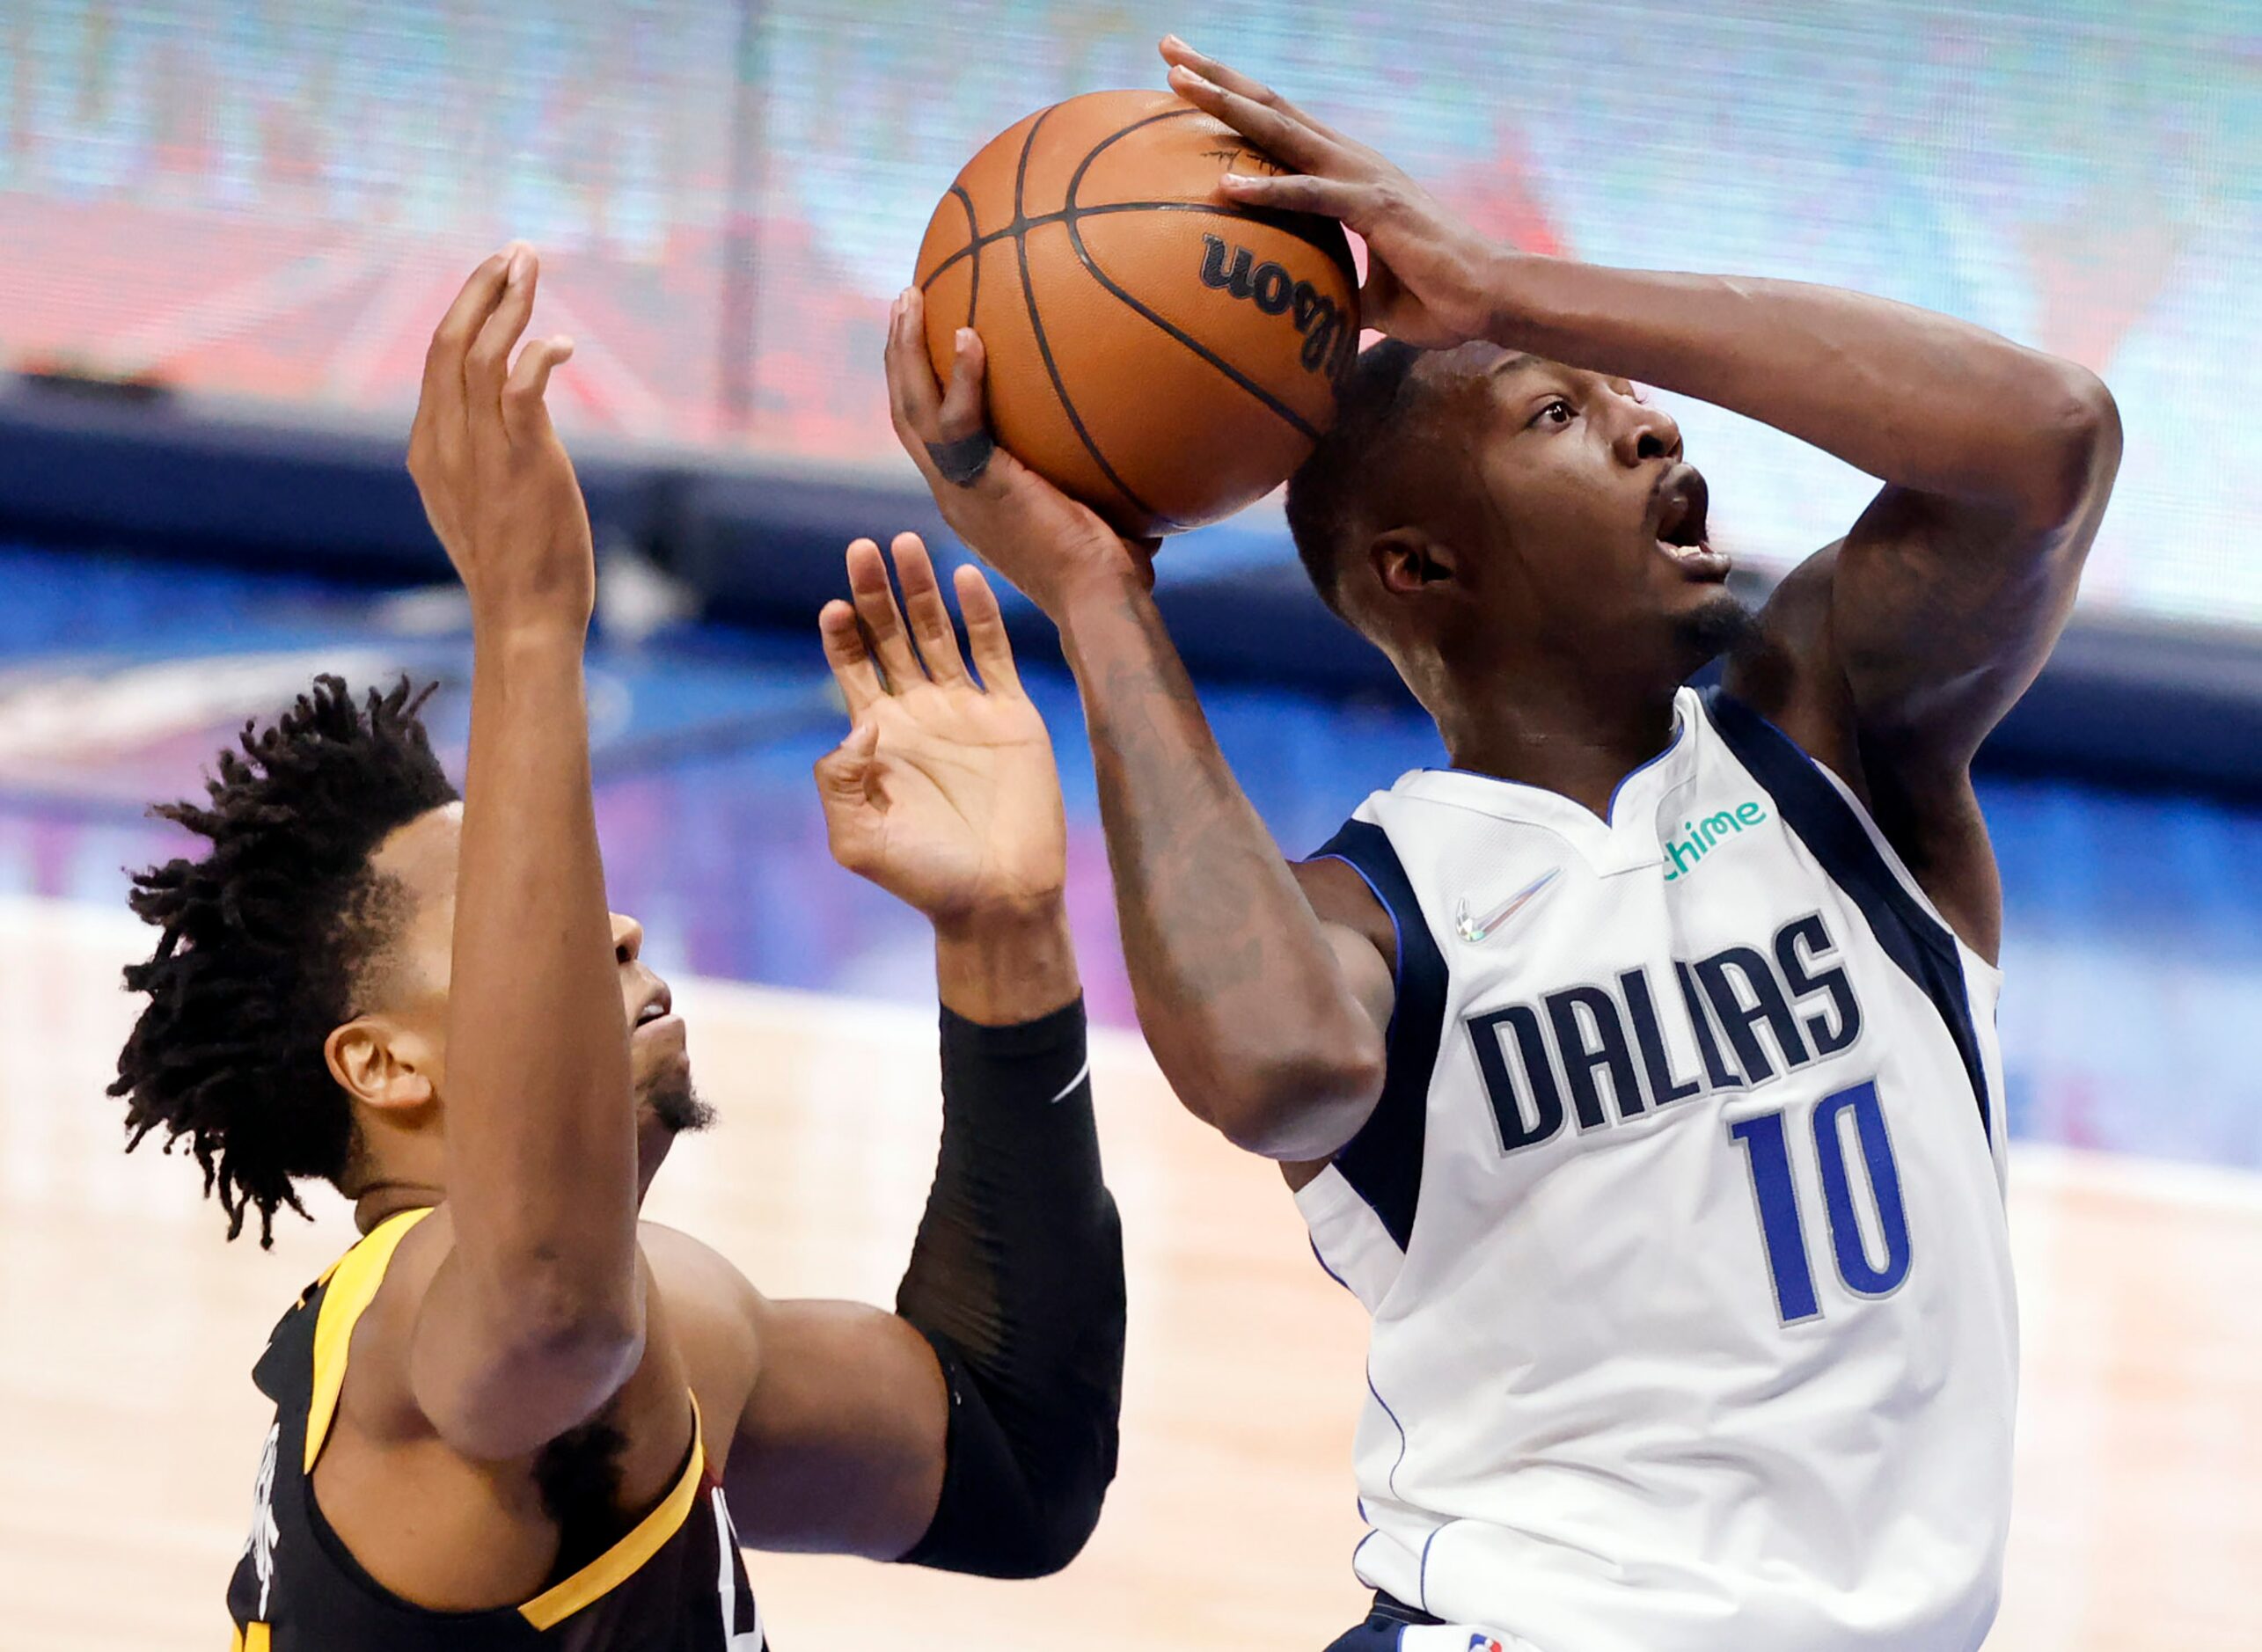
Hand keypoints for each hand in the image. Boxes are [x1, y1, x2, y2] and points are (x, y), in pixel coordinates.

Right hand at [406, 244, 592, 638]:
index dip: (465, 312)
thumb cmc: (510, 567)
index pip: (437, 362)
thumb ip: (472, 456)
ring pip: (481, 353)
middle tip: (513, 252)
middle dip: (480, 289)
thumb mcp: (473, 503)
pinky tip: (561, 342)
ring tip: (532, 267)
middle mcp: (445, 441)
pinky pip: (520, 386)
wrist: (523, 617)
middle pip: (449, 342)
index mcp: (428, 449)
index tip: (495, 279)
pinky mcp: (523, 459)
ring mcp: (481, 450)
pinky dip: (538, 353)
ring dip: (509, 302)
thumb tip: (497, 420)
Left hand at [814, 533, 1066, 931]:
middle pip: (891, 635)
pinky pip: (995, 652)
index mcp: (877, 736)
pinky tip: (965, 577)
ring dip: (922, 589)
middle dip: (876, 591)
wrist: (998, 899)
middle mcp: (919, 712)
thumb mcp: (856, 839)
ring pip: (939, 631)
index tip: (836, 604)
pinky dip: (980, 613)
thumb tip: (857, 722)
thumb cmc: (924, 878)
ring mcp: (966, 709)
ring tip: (906, 544)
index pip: (852, 666)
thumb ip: (839, 781)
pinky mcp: (1012, 714)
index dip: (843, 631)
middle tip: (863, 548)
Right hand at [885, 287, 1157, 622]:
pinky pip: (959, 421)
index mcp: (971, 497)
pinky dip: (961, 378)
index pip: (930, 435)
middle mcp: (953, 493)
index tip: (931, 339)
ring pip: (911, 411)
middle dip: (900, 355)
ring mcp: (959, 491)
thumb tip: (1150, 433)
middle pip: (906, 413)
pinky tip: (969, 334)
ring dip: (904, 352)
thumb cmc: (1113, 571)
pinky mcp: (979, 487)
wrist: (1100, 602)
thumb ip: (1105, 471)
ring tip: (909, 298)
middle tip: (906, 301)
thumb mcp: (1104, 508)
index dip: (923, 387)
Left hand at [1159, 36, 1506, 350]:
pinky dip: (1268, 191)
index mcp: (1348, 172)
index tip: (1188, 76)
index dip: (1235, 99)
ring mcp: (1363, 177)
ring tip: (1177, 82)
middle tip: (1168, 48)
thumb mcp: (1367, 293)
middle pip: (1273, 108)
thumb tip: (1302, 317)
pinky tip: (1226, 187)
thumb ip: (1332, 288)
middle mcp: (1351, 160)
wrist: (1492, 299)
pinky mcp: (1375, 207)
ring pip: (1283, 130)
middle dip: (1218, 76)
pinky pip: (1312, 196)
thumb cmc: (1436, 298)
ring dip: (1229, 105)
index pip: (1281, 126)